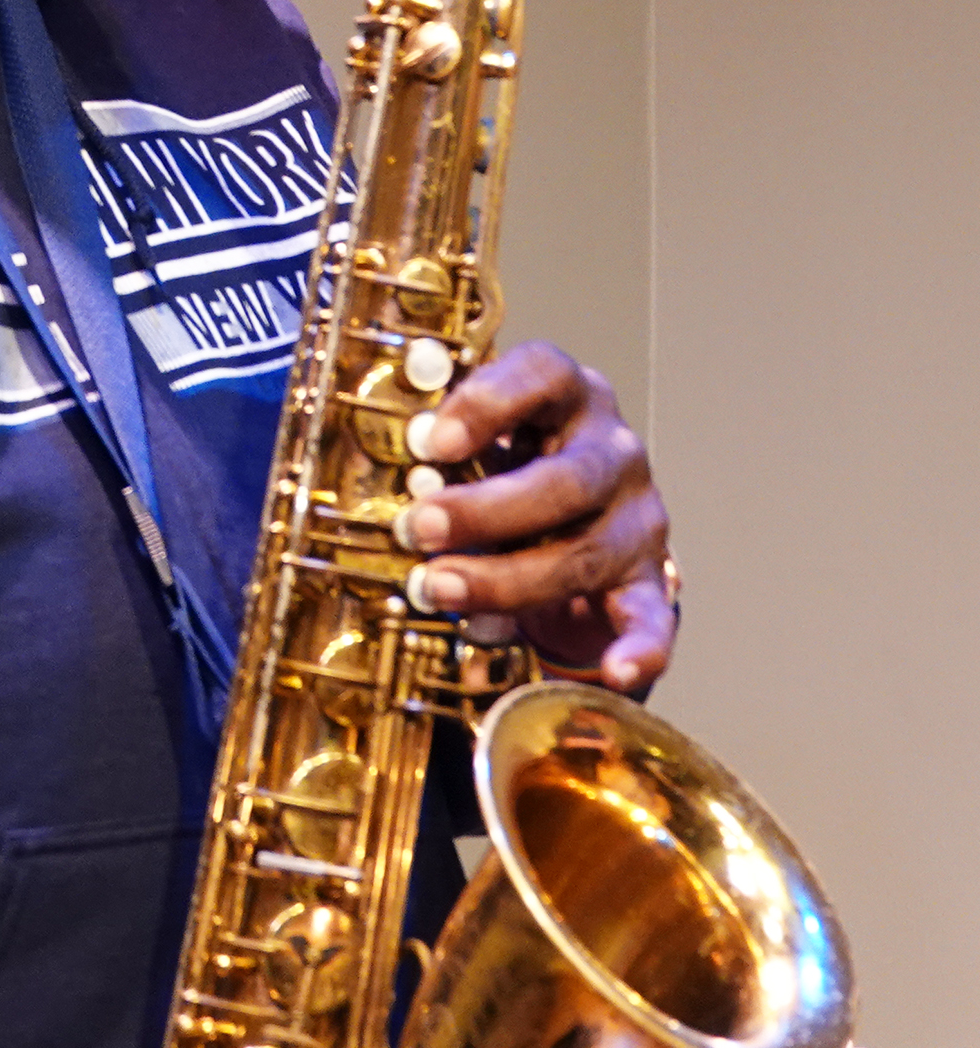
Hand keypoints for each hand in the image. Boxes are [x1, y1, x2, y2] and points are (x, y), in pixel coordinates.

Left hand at [391, 341, 674, 694]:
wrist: (564, 522)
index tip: (430, 442)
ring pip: (585, 552)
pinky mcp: (650, 581)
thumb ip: (436, 447)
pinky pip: (653, 618)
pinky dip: (638, 648)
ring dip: (506, 580)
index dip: (486, 404)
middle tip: (416, 529)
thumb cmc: (502, 465)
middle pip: (566, 480)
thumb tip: (394, 462)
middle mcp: (613, 450)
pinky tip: (615, 672)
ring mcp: (638, 517)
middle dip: (484, 511)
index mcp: (566, 395)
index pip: (543, 375)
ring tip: (437, 589)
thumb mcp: (471, 441)